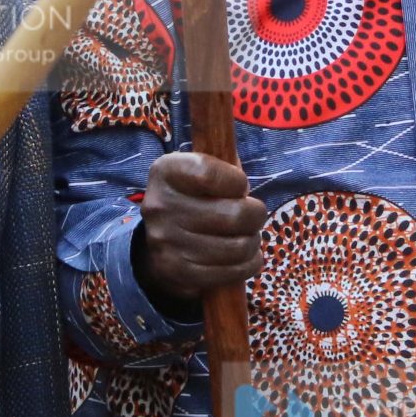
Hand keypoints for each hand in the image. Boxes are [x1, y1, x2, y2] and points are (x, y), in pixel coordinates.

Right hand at [131, 151, 263, 311]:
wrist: (163, 241)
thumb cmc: (197, 196)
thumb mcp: (202, 169)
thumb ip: (224, 158)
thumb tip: (238, 145)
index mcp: (165, 170)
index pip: (208, 172)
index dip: (236, 181)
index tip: (240, 185)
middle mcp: (159, 205)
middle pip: (234, 215)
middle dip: (256, 215)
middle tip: (253, 213)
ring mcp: (165, 241)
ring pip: (238, 247)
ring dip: (253, 241)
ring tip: (247, 235)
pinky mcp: (177, 271)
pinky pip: (231, 271)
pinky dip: (248, 264)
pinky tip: (244, 256)